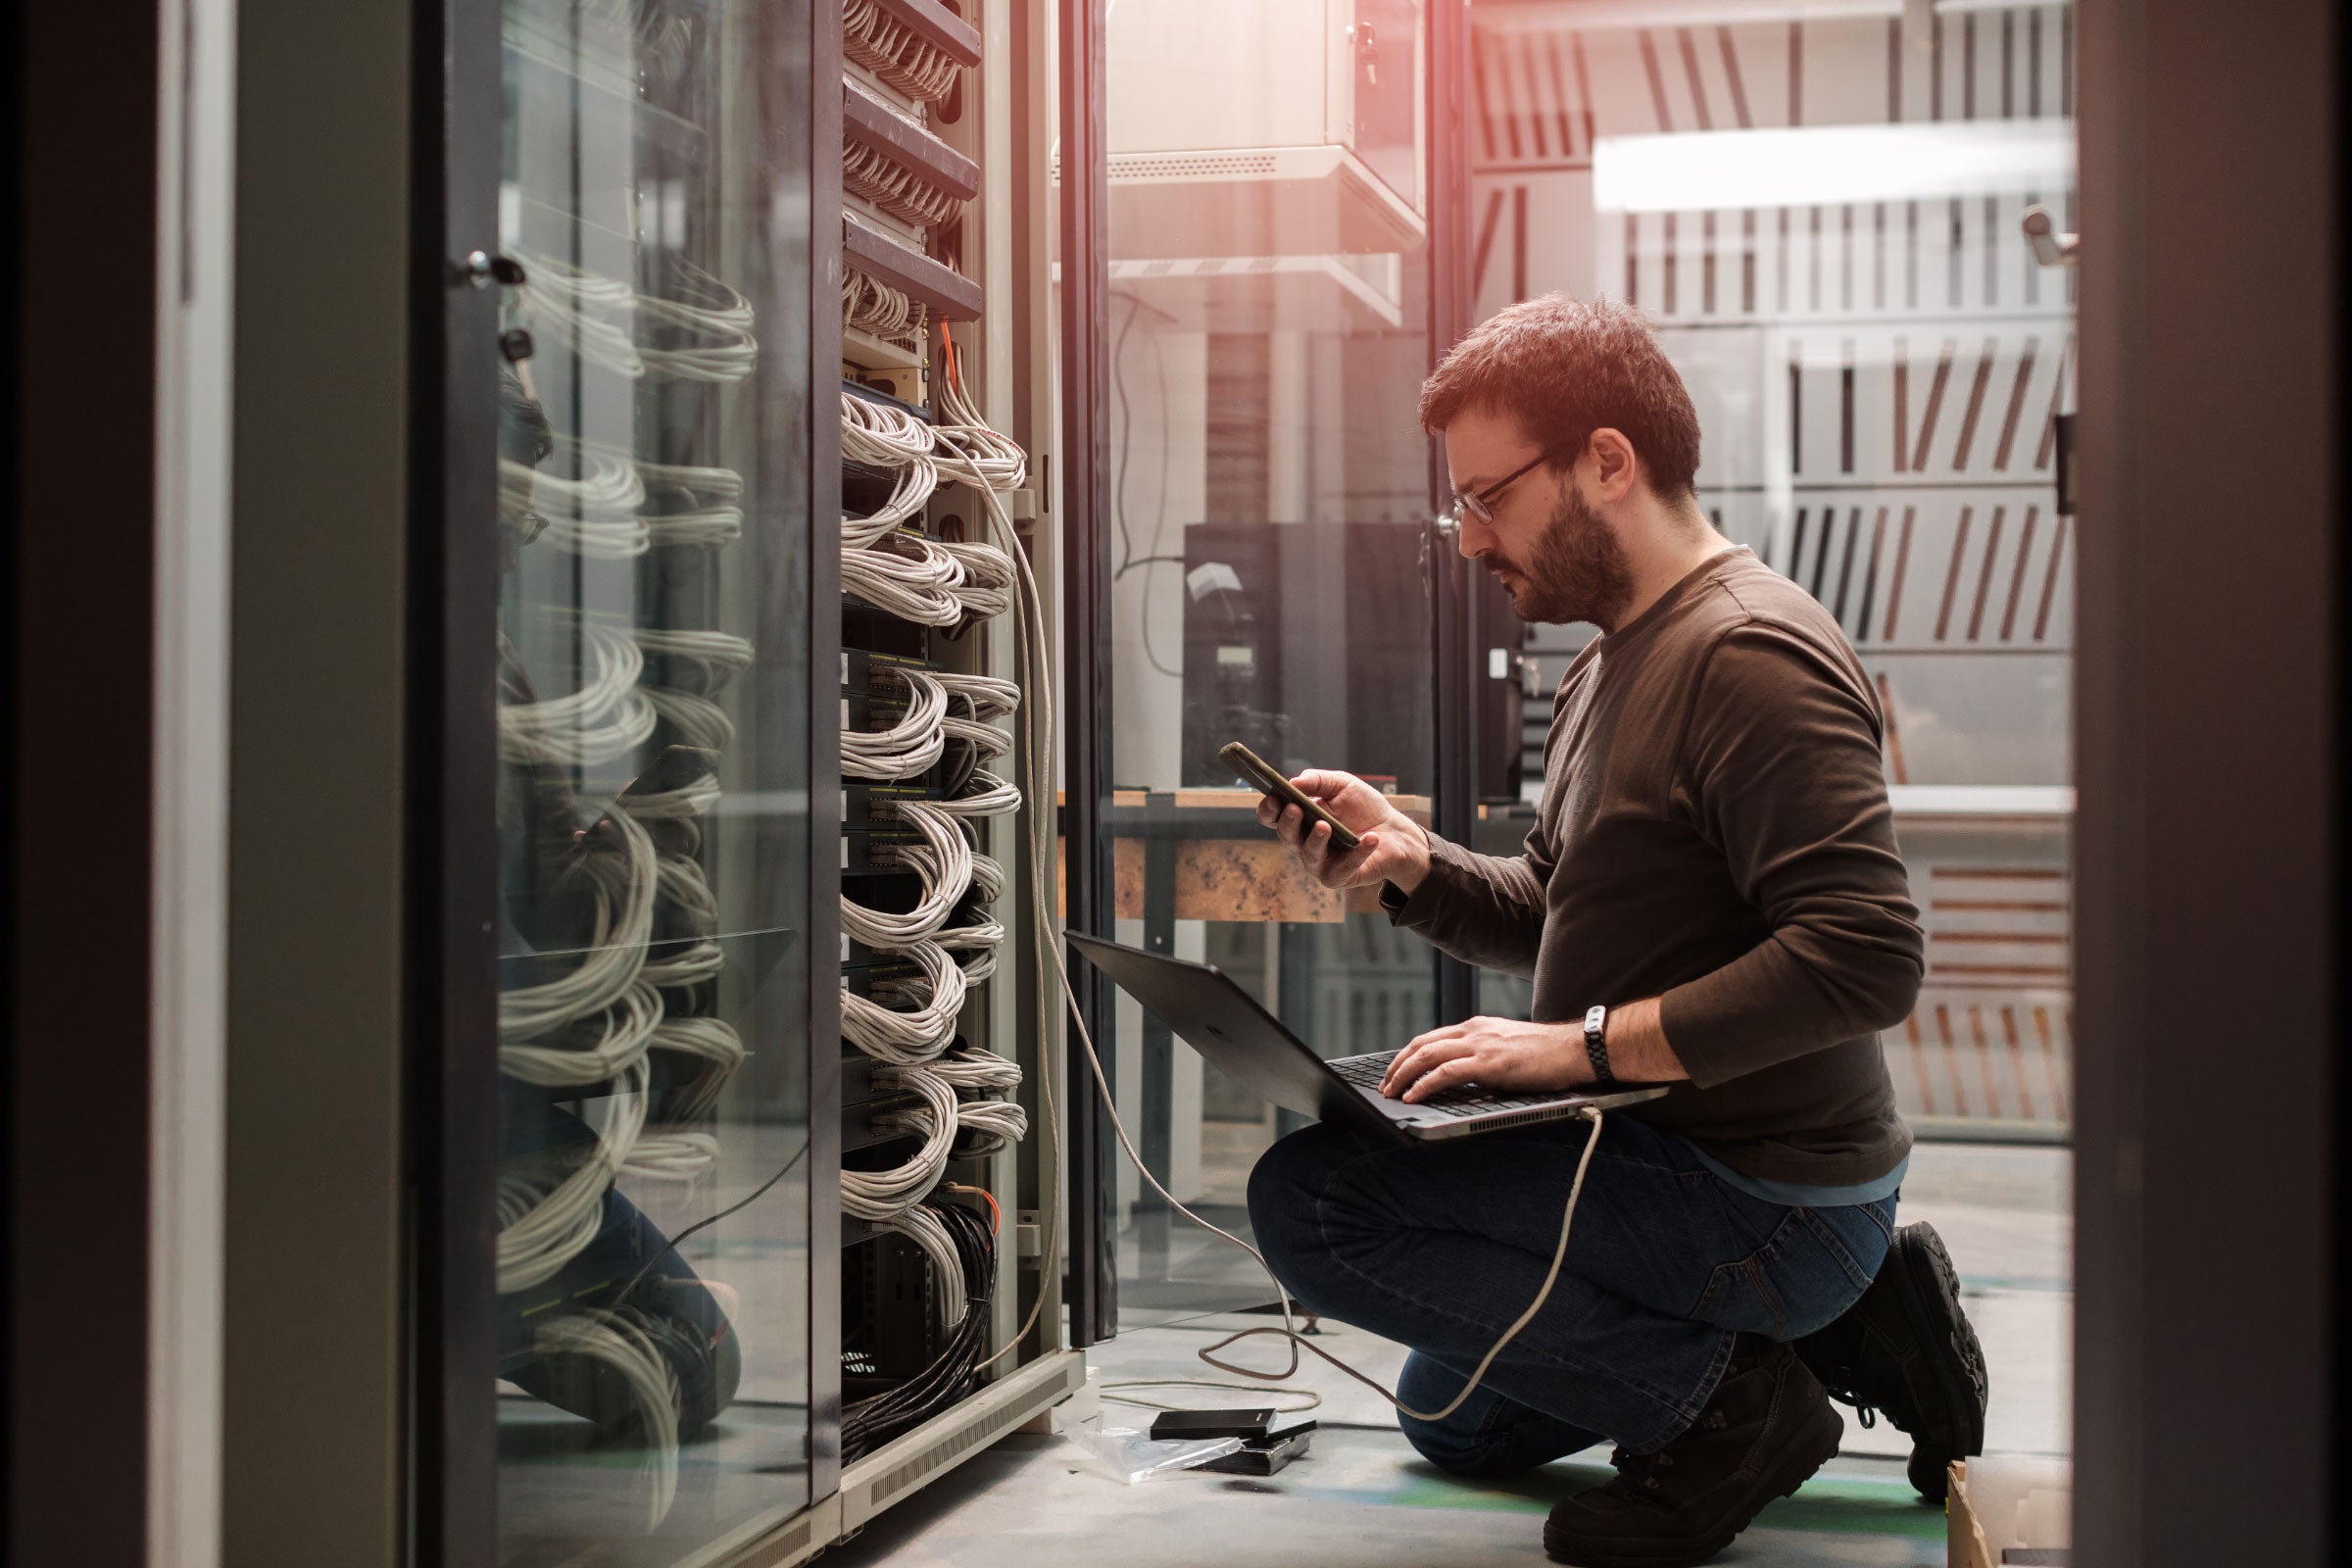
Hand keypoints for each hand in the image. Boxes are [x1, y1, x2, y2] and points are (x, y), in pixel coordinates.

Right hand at [1256, 769, 1432, 893]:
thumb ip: (1317, 781)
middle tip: (1296, 809)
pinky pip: (1343, 868)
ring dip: (1316, 840)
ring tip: (1326, 826)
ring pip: (1310, 855)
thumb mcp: (1341, 784)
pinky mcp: (1339, 877)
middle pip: (1287, 836)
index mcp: (1300, 820)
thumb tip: (1293, 782)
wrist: (1395, 832)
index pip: (1273, 817)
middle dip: (1289, 823)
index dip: (1268, 809)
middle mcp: (1304, 843)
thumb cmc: (1364, 807)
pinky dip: (1358, 853)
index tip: (1274, 798)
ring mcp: (1320, 863)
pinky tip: (1370, 838)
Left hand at [1379, 1016, 1590, 1101]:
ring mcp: (1480, 1045)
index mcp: (1476, 1026)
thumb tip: (1462, 1076)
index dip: (1408, 1056)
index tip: (1395, 1072)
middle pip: (1421, 1045)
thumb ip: (1482, 1055)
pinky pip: (1446, 1073)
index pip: (1431, 1038)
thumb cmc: (1546, 1054)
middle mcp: (1473, 1031)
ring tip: (1391, 1092)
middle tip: (1384, 1085)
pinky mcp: (1488, 1064)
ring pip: (1427, 1056)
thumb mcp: (1505, 1048)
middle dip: (1397, 1066)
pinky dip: (1424, 1084)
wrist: (1573, 1049)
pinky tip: (1414, 1096)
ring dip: (1404, 1075)